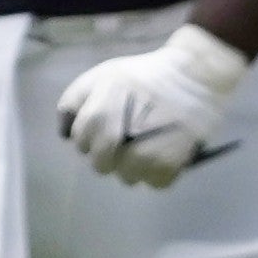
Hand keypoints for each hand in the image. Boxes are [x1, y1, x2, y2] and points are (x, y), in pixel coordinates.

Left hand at [57, 24, 247, 187]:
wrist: (193, 77)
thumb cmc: (145, 75)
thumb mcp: (103, 74)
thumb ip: (77, 99)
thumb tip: (64, 133)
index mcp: (100, 114)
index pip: (81, 143)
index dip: (89, 139)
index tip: (104, 132)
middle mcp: (119, 138)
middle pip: (102, 166)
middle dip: (108, 158)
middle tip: (124, 145)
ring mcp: (146, 155)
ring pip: (128, 178)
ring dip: (133, 168)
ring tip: (146, 149)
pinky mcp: (170, 166)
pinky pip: (155, 184)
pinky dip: (157, 175)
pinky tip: (162, 155)